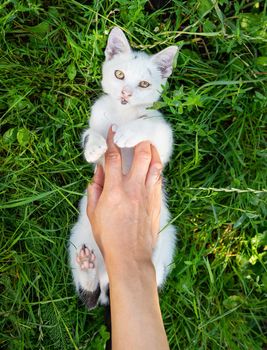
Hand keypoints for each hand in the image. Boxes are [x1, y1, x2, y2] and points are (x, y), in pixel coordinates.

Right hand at [86, 127, 162, 270]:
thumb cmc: (109, 237)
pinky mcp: (157, 202)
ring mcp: (148, 194)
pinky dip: (156, 169)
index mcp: (114, 189)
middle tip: (135, 137)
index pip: (113, 157)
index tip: (114, 131)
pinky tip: (153, 167)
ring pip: (155, 164)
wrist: (130, 256)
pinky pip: (159, 179)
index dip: (112, 140)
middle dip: (139, 140)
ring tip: (148, 146)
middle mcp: (133, 187)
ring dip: (152, 151)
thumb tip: (98, 173)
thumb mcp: (93, 214)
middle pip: (141, 154)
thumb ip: (95, 190)